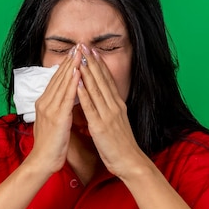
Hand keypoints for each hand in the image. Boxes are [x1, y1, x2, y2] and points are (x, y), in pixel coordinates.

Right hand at [26, 48, 81, 173]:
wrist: (42, 162)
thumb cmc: (50, 145)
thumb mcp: (52, 122)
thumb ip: (56, 109)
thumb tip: (63, 100)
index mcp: (44, 103)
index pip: (56, 80)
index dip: (65, 65)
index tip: (73, 52)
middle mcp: (45, 102)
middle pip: (58, 77)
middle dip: (69, 61)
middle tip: (78, 45)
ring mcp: (50, 109)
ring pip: (62, 83)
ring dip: (71, 66)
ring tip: (79, 52)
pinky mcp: (57, 117)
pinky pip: (66, 97)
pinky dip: (72, 83)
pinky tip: (78, 72)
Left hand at [76, 45, 146, 177]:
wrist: (130, 161)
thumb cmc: (121, 146)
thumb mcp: (117, 123)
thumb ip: (110, 111)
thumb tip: (103, 102)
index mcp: (118, 105)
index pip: (107, 80)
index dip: (100, 65)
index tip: (92, 51)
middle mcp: (114, 106)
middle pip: (102, 80)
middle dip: (92, 62)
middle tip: (84, 46)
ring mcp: (108, 115)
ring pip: (96, 89)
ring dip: (87, 72)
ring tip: (80, 58)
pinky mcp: (101, 126)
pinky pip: (90, 107)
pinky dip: (84, 94)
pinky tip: (77, 83)